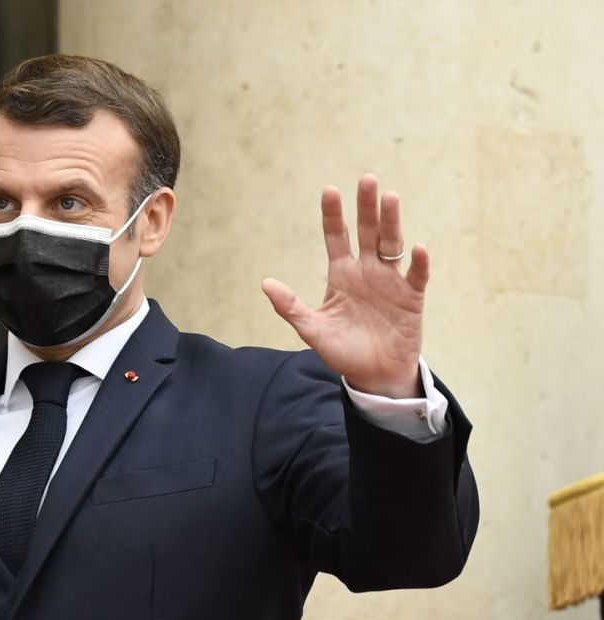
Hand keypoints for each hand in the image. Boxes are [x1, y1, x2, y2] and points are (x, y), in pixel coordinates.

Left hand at [261, 174, 429, 397]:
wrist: (373, 375)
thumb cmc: (342, 351)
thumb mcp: (312, 329)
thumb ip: (291, 307)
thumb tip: (265, 283)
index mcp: (342, 275)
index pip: (337, 238)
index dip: (333, 215)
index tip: (329, 190)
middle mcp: (367, 272)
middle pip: (368, 232)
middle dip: (366, 207)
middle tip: (366, 179)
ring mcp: (391, 282)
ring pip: (392, 245)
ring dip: (392, 222)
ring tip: (390, 198)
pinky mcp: (411, 298)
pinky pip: (416, 276)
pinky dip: (418, 263)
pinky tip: (417, 247)